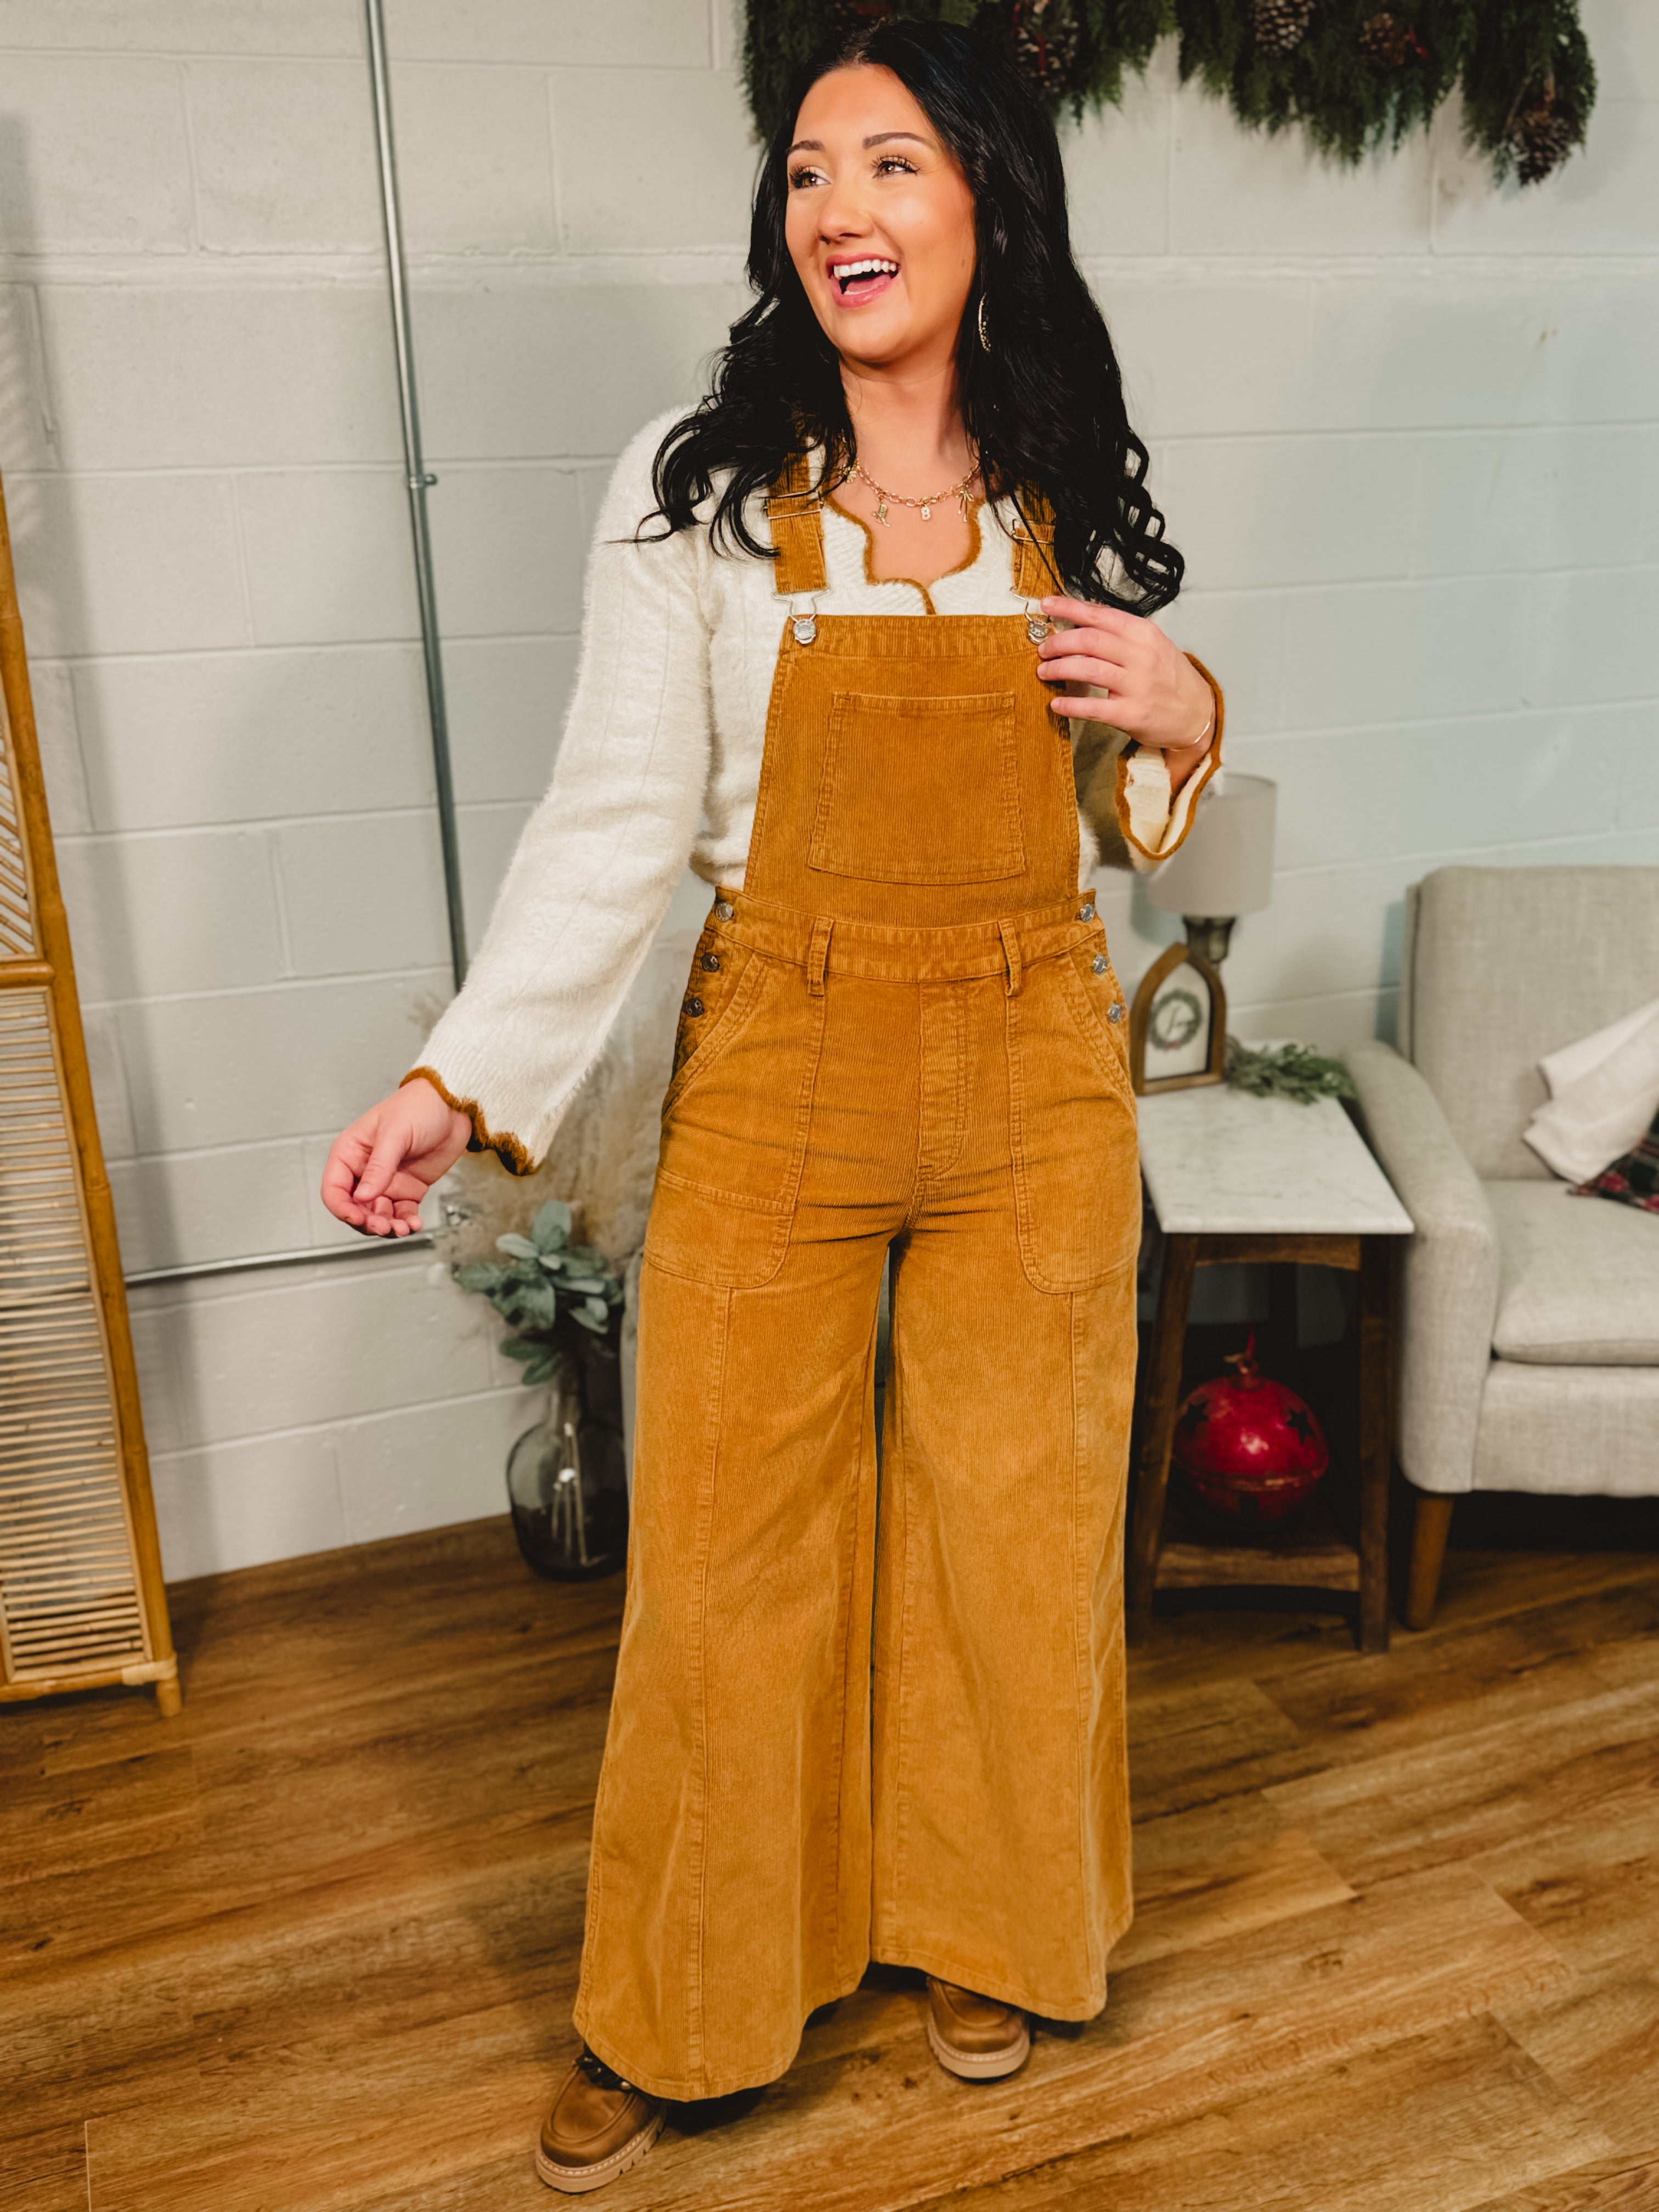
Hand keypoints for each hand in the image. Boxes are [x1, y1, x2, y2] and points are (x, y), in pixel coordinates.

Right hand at [320, 1077, 471, 1237]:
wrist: (454, 1106)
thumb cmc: (419, 1106)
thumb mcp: (395, 1134)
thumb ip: (379, 1166)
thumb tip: (364, 1195)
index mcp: (350, 1152)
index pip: (334, 1188)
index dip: (341, 1207)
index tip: (356, 1218)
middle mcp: (365, 1170)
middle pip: (355, 1207)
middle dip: (367, 1221)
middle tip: (384, 1226)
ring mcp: (387, 1181)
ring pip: (378, 1215)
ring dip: (388, 1226)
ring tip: (403, 1228)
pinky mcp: (408, 1189)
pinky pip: (402, 1213)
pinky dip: (406, 1222)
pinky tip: (415, 1224)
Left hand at [1035, 596, 1214, 763]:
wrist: (1197, 712)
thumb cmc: (1169, 677)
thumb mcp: (1152, 644)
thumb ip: (1120, 632)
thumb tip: (1082, 617)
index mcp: (1144, 633)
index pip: (1099, 614)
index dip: (1068, 608)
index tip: (1046, 605)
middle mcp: (1141, 655)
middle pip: (1088, 640)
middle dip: (1058, 642)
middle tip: (1044, 649)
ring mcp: (1137, 685)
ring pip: (1088, 669)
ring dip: (1058, 669)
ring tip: (1044, 671)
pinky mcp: (1132, 714)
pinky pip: (1093, 707)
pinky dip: (1070, 705)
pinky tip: (1057, 703)